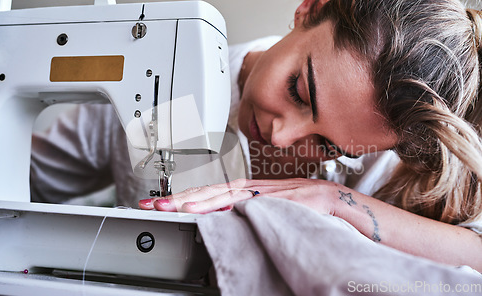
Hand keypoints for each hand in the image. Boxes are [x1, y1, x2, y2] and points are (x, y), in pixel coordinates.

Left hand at [138, 178, 340, 213]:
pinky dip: (224, 206)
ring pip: (221, 195)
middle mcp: (249, 188)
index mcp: (245, 190)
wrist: (335, 200)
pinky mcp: (277, 199)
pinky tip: (207, 209)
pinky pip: (246, 204)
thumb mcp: (267, 209)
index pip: (207, 193)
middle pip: (207, 192)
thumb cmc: (303, 206)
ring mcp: (262, 192)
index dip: (181, 198)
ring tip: (169, 208)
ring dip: (193, 201)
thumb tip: (220, 219)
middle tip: (151, 205)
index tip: (158, 204)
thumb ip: (244, 212)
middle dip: (177, 199)